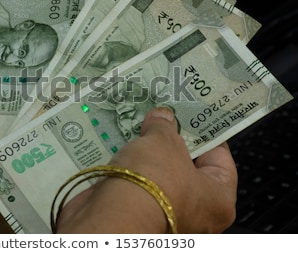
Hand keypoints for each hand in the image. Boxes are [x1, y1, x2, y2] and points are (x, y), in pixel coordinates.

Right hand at [56, 107, 237, 232]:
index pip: (220, 160)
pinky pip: (138, 182)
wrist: (112, 217)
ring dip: (148, 151)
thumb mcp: (163, 141)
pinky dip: (131, 165)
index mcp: (217, 200)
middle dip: (172, 140)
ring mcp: (163, 213)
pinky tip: (122, 143)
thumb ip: (164, 126)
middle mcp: (194, 212)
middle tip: (163, 116)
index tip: (194, 116)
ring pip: (159, 174)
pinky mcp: (136, 212)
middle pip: (186, 166)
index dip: (207, 134)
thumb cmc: (152, 183)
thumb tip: (162, 117)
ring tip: (140, 125)